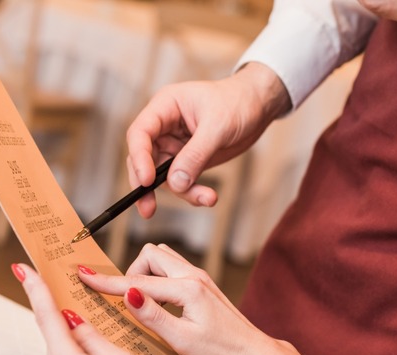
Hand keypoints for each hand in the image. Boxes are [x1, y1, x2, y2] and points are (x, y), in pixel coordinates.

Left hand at [11, 263, 164, 354]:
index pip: (46, 317)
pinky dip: (77, 351)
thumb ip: (93, 336)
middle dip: (62, 310)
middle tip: (67, 286)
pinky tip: (97, 352)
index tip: (23, 269)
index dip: (35, 290)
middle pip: (53, 332)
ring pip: (62, 348)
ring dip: (73, 333)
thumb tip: (73, 320)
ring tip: (97, 324)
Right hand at [78, 244, 312, 354]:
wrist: (251, 352)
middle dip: (133, 274)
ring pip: (162, 258)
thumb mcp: (181, 340)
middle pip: (150, 256)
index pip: (137, 281)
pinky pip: (173, 269)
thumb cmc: (219, 351)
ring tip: (147, 304)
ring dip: (147, 274)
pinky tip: (162, 303)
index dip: (107, 281)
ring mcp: (200, 277)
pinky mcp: (203, 283)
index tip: (83, 275)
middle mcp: (194, 275)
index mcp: (187, 289)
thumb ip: (152, 315)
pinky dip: (160, 279)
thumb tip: (127, 294)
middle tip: (132, 304)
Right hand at [126, 62, 290, 217]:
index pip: (140, 133)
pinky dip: (192, 192)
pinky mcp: (189, 160)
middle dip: (146, 185)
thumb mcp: (218, 126)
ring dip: (181, 192)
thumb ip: (195, 154)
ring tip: (206, 199)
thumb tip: (175, 183)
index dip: (138, 157)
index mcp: (165, 107)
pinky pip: (182, 180)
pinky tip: (209, 197)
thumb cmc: (237, 103)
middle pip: (144, 158)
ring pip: (164, 175)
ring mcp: (176, 145)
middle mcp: (165, 127)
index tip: (146, 180)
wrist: (258, 107)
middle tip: (148, 209)